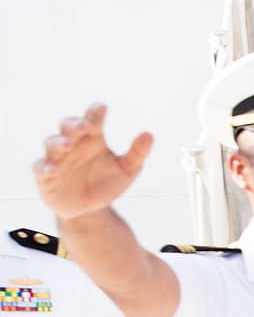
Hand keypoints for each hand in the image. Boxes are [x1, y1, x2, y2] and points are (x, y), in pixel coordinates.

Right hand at [34, 103, 152, 219]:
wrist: (90, 208)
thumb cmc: (107, 182)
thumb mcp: (127, 170)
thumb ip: (137, 153)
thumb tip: (149, 134)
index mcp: (93, 138)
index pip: (93, 121)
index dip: (95, 113)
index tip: (102, 108)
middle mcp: (73, 144)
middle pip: (68, 127)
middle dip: (74, 125)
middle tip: (84, 126)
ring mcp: (58, 159)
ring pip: (52, 143)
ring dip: (59, 142)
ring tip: (68, 145)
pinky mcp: (45, 176)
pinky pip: (41, 168)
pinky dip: (45, 168)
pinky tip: (52, 171)